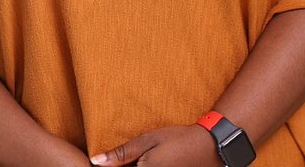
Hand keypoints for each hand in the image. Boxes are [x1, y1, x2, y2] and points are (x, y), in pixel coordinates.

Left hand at [90, 125, 219, 165]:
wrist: (209, 147)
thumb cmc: (178, 140)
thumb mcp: (147, 141)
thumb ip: (121, 154)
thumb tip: (95, 161)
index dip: (112, 166)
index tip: (107, 161)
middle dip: (123, 166)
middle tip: (136, 155)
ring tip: (142, 158)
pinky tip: (148, 162)